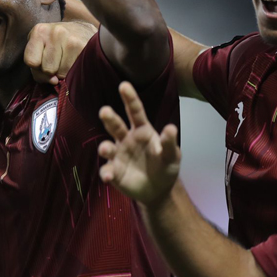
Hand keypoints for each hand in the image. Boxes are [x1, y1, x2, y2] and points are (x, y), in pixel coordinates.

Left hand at [24, 21, 96, 83]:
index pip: (31, 61)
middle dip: (51, 70)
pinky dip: (72, 70)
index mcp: (39, 31)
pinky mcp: (83, 47)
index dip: (36, 67)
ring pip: (61, 73)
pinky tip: (74, 60)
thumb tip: (54, 81)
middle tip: (57, 60)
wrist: (82, 29)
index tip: (42, 61)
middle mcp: (54, 33)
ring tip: (66, 59)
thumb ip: (37, 68)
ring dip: (63, 72)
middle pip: (47, 69)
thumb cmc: (56, 42)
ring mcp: (70, 39)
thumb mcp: (39, 48)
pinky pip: (73, 71)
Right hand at [97, 81, 180, 206]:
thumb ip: (169, 143)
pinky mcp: (113, 172)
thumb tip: (171, 128)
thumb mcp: (172, 156)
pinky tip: (108, 176)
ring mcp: (118, 155)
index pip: (135, 112)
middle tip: (105, 111)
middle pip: (116, 125)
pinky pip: (106, 170)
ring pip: (107, 147)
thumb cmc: (165, 167)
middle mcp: (126, 139)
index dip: (129, 98)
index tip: (124, 85)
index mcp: (142, 131)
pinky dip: (106, 173)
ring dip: (105, 147)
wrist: (158, 191)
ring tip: (107, 149)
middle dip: (109, 118)